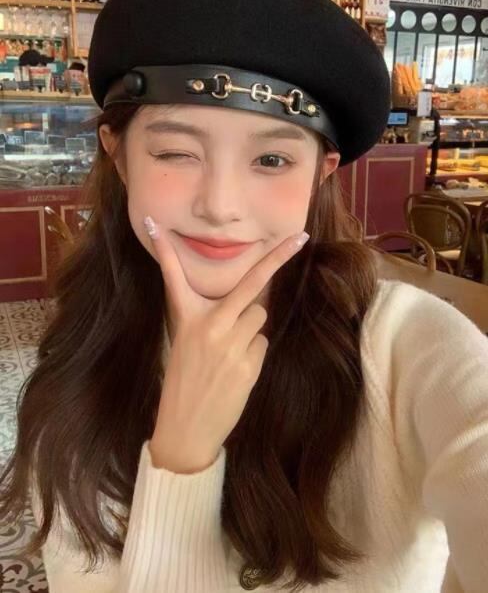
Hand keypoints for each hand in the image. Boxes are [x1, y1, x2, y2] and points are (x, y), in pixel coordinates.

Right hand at [144, 217, 309, 472]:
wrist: (185, 429)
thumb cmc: (185, 382)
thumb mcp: (184, 343)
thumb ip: (210, 317)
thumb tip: (252, 299)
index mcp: (186, 319)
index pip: (174, 276)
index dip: (164, 249)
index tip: (154, 222)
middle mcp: (209, 327)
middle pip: (252, 287)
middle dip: (278, 260)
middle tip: (301, 238)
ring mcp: (230, 346)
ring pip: (260, 316)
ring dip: (252, 327)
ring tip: (231, 353)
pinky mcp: (247, 366)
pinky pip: (262, 342)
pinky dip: (254, 351)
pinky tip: (236, 371)